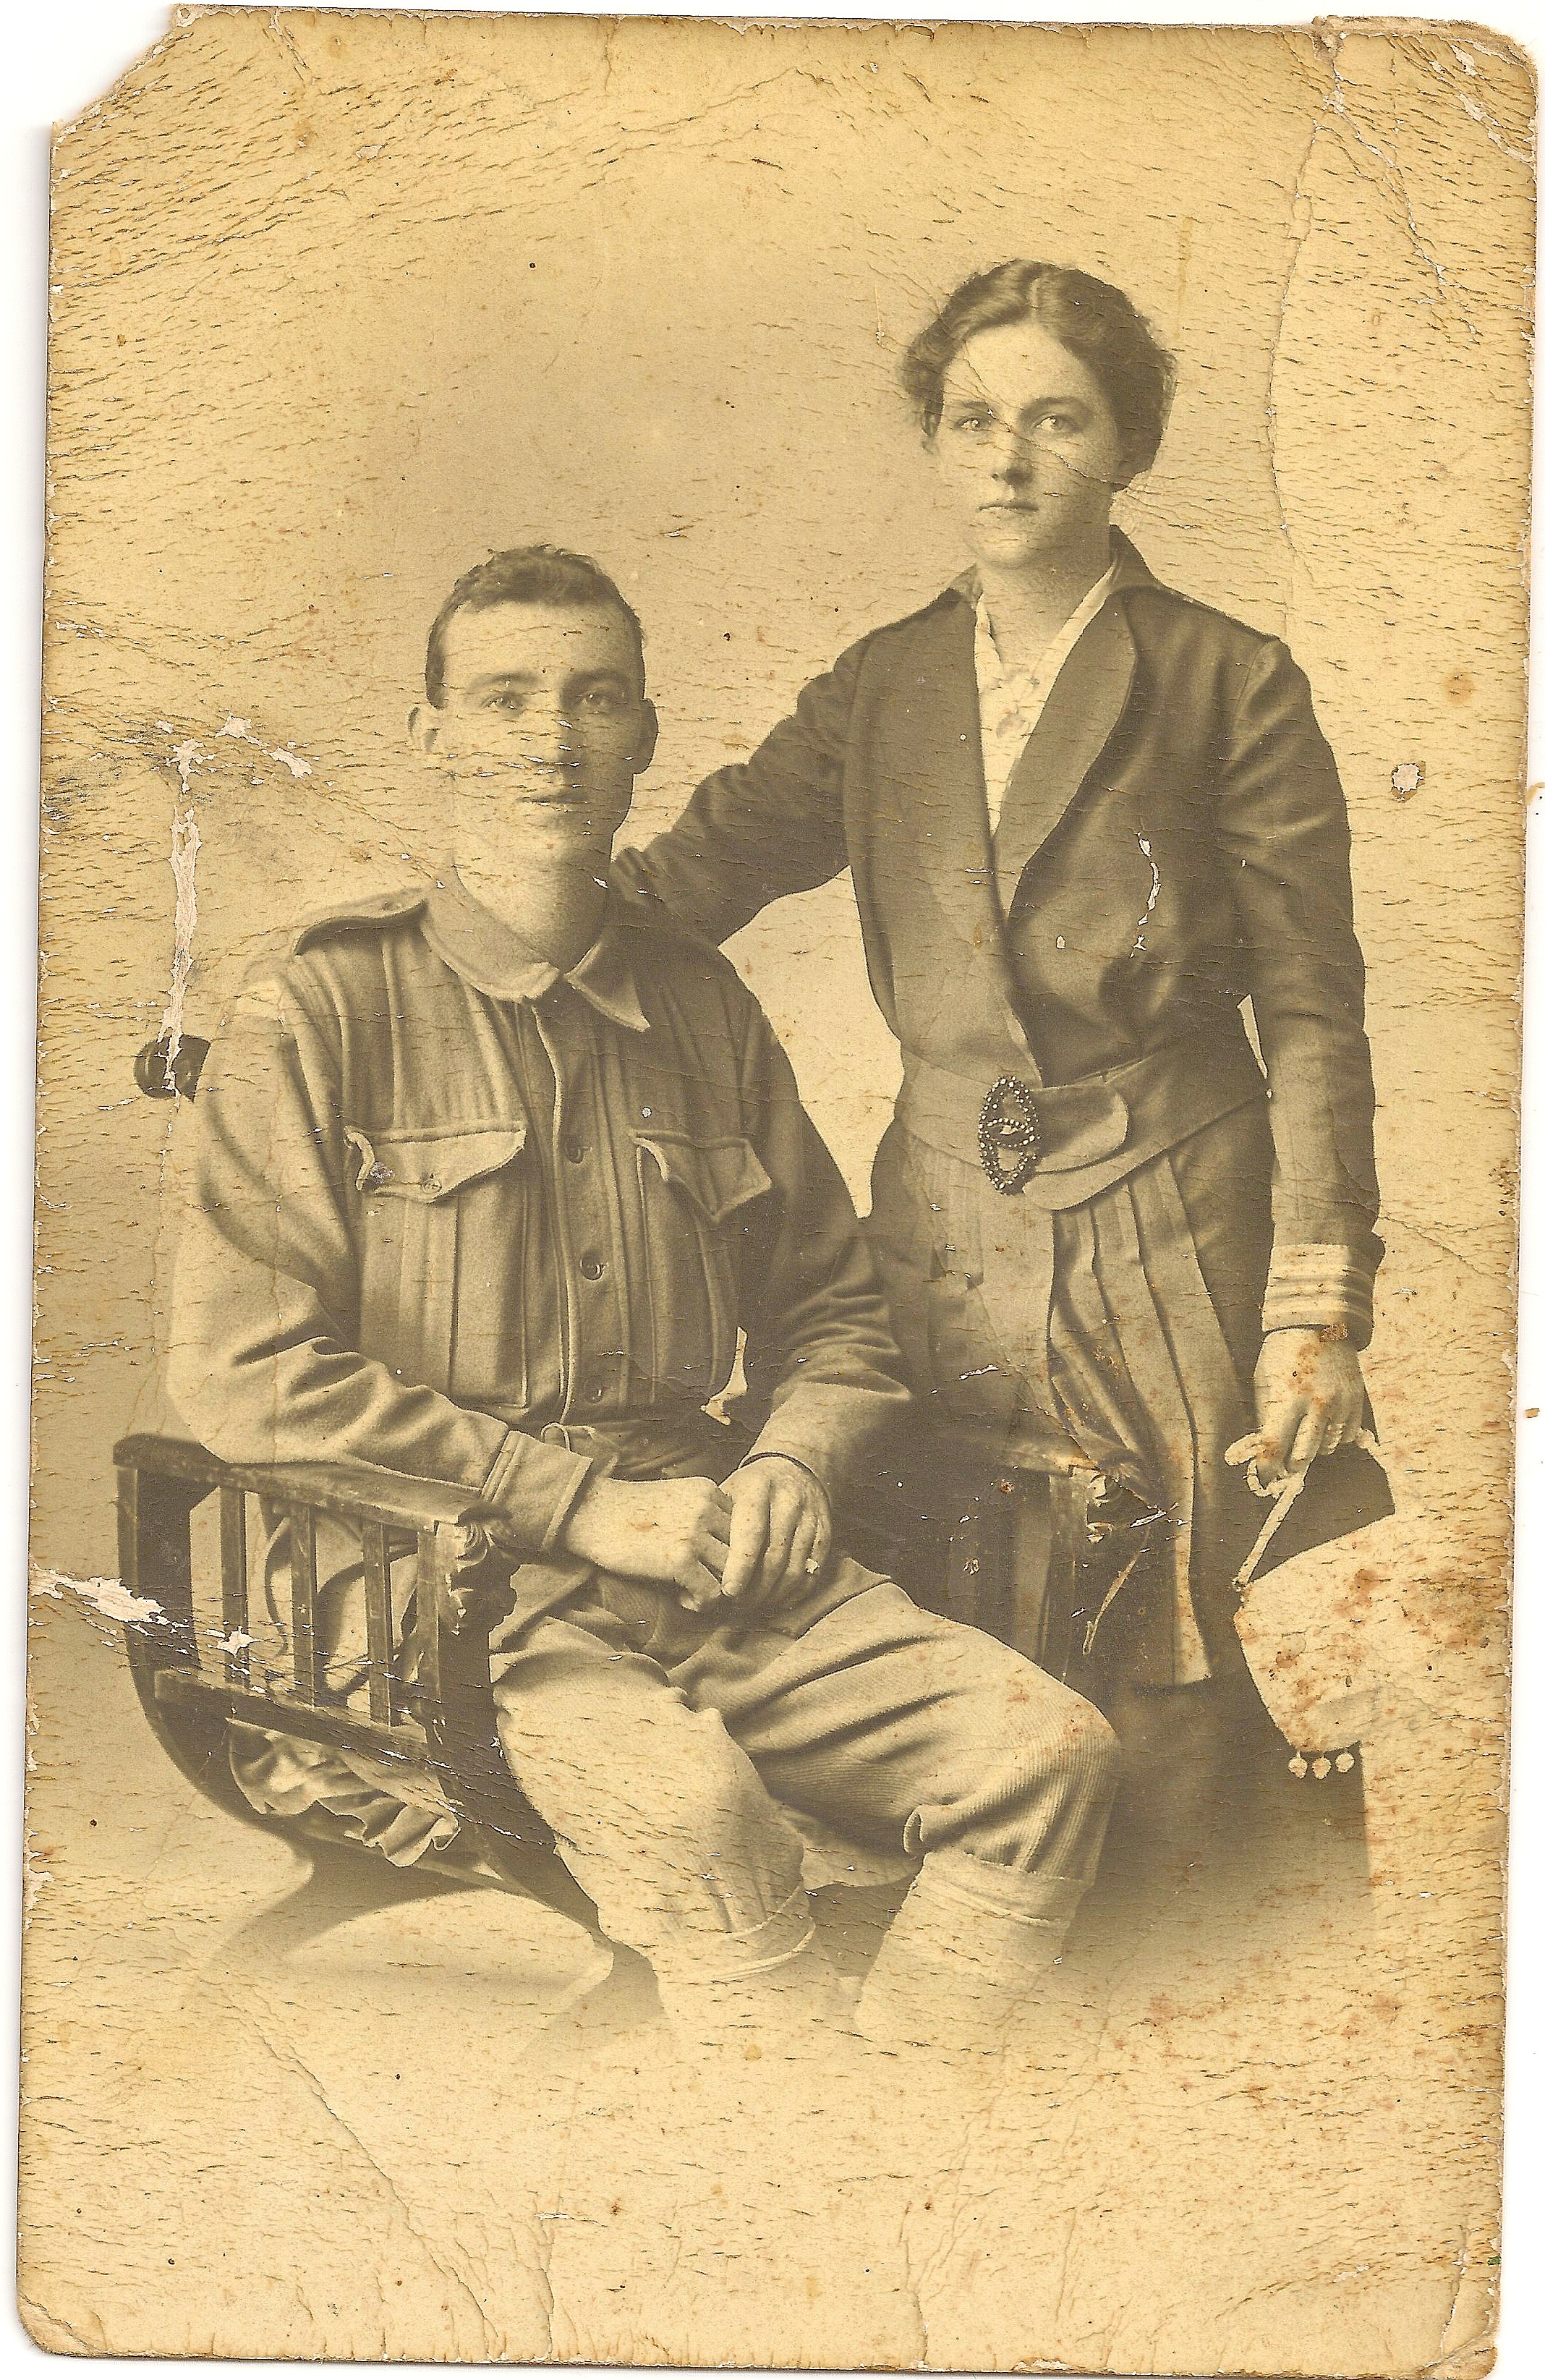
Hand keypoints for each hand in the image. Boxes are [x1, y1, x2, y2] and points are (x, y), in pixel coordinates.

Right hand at [561, 1474, 731, 1608]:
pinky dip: (700, 1603)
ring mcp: (695, 1534)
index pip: (743, 1528)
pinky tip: (682, 1599)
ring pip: (731, 1575)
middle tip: (705, 1584)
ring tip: (692, 1593)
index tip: (708, 1562)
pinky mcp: (681, 1561)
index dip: (730, 1550)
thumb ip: (703, 1514)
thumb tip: (729, 1553)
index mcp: (708, 1491)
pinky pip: (712, 1593)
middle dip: (726, 1573)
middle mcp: (707, 1509)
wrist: (590, 1513)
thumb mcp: (675, 1498)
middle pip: (741, 1552)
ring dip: (715, 1590)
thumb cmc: (628, 1511)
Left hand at [717, 1457, 832, 1613]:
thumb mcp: (728, 1492)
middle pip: (774, 1557)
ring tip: (753, 1607)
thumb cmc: (749, 1489)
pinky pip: (811, 1573)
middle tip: (736, 1606)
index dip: (740, 1567)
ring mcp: (811, 1518)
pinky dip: (793, 1594)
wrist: (793, 1468)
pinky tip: (775, 1601)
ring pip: (794, 1569)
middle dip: (754, 1589)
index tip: (728, 1592)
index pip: (751, 1533)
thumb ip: (715, 1526)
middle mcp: (789, 1501)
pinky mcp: (825, 1534)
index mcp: (758, 1488)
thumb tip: (699, 1572)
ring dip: (772, 1596)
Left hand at [1228, 1326, 1365, 1488]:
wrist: (1320, 1324)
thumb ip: (1264, 1416)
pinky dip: (1333, 1437)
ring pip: (1326, 1450)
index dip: (1266, 1469)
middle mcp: (1317, 1404)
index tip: (1263, 1479)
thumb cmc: (1284, 1353)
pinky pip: (1346, 1437)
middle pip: (1303, 1456)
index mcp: (1287, 1397)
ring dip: (1313, 1448)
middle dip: (1289, 1465)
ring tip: (1304, 1432)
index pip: (1274, 1446)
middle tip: (1282, 1464)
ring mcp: (1341, 1404)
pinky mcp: (1357, 1402)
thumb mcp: (1264, 1380)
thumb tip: (1260, 1451)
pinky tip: (1324, 1423)